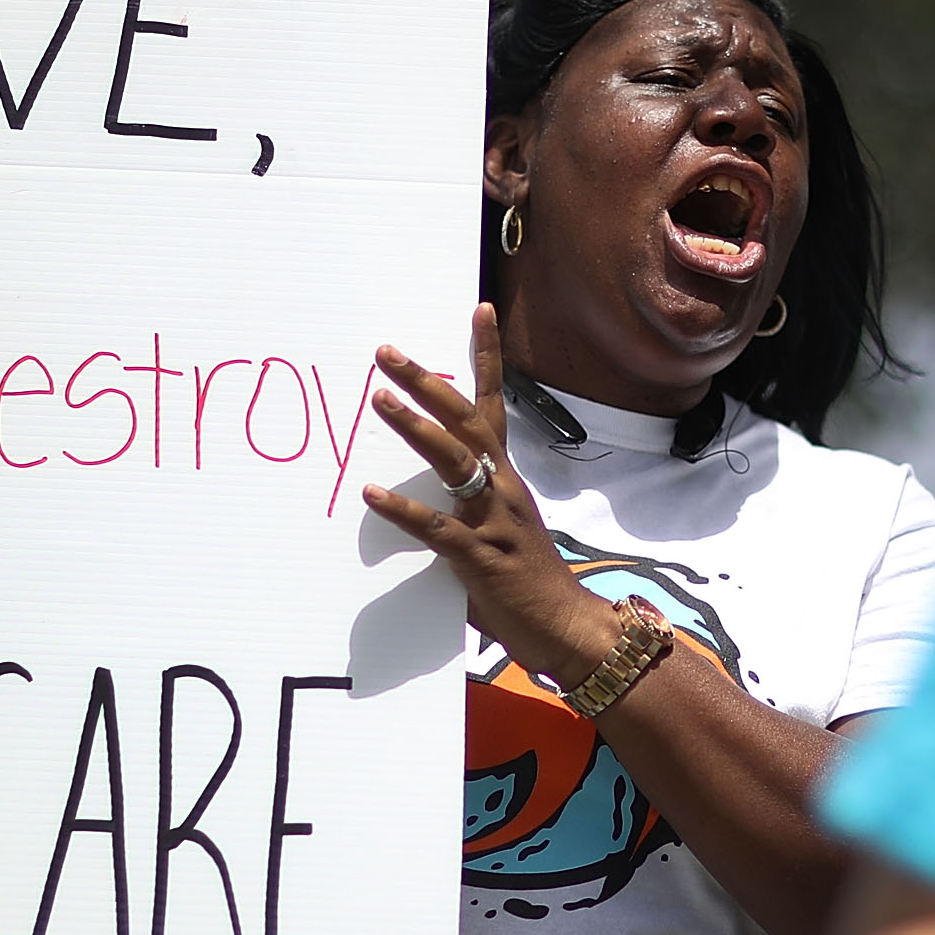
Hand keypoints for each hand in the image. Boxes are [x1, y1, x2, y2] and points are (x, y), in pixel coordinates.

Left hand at [361, 303, 615, 681]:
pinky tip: (371, 495)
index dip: (487, 356)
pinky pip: (438, 528)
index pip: (493, 403)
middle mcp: (503, 487)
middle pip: (466, 420)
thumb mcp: (493, 527)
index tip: (478, 308)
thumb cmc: (523, 580)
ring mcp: (494, 520)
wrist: (564, 626)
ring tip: (378, 401)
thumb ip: (461, 504)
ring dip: (415, 428)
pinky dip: (402, 511)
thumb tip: (416, 488)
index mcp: (505, 477)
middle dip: (426, 382)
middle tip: (387, 353)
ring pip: (455, 462)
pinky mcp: (481, 557)